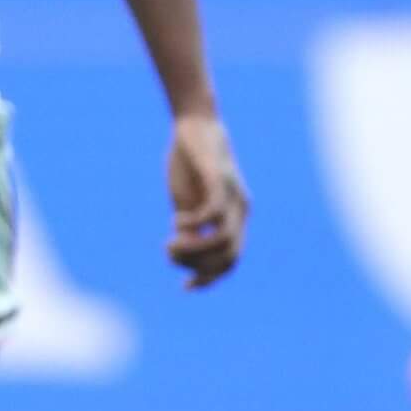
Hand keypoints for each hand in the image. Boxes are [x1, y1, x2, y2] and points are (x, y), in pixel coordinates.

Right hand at [166, 110, 247, 288]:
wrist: (194, 123)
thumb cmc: (189, 161)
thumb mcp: (187, 199)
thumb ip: (191, 224)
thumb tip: (186, 250)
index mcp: (236, 216)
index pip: (231, 260)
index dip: (211, 278)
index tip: (186, 287)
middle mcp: (241, 210)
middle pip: (230, 256)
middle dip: (198, 265)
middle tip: (169, 253)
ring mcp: (232, 195)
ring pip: (224, 240)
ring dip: (195, 250)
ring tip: (169, 244)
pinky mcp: (219, 179)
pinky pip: (213, 212)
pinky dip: (194, 223)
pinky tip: (175, 219)